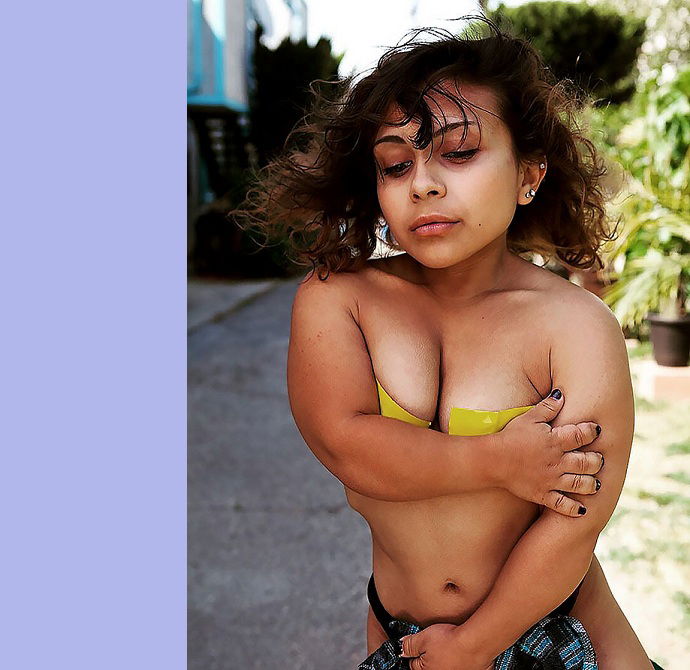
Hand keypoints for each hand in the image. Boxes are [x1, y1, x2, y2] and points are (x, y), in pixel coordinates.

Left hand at [399, 624, 493, 669]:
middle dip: (429, 655)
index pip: (413, 664)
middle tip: (435, 644)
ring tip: (448, 646)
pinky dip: (457, 659)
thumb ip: (409, 645)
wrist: (475, 642)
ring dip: (443, 658)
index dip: (414, 651)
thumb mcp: (423, 638)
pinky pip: (458, 665)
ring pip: (443, 665)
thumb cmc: (451, 641)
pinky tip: (459, 651)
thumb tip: (402, 648)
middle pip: (428, 666)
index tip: (418, 645)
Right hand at [495, 388, 603, 516]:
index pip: (582, 435)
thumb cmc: (510, 436)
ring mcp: (551, 480)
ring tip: (596, 483)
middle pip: (587, 462)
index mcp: (555, 441)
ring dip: (592, 484)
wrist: (492, 459)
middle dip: (597, 461)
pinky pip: (563, 505)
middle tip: (599, 459)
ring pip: (580, 484)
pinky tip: (583, 510)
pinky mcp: (542, 494)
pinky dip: (575, 509)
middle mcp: (558, 461)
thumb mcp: (528, 417)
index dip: (592, 431)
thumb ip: (547, 407)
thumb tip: (561, 394)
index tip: (596, 430)